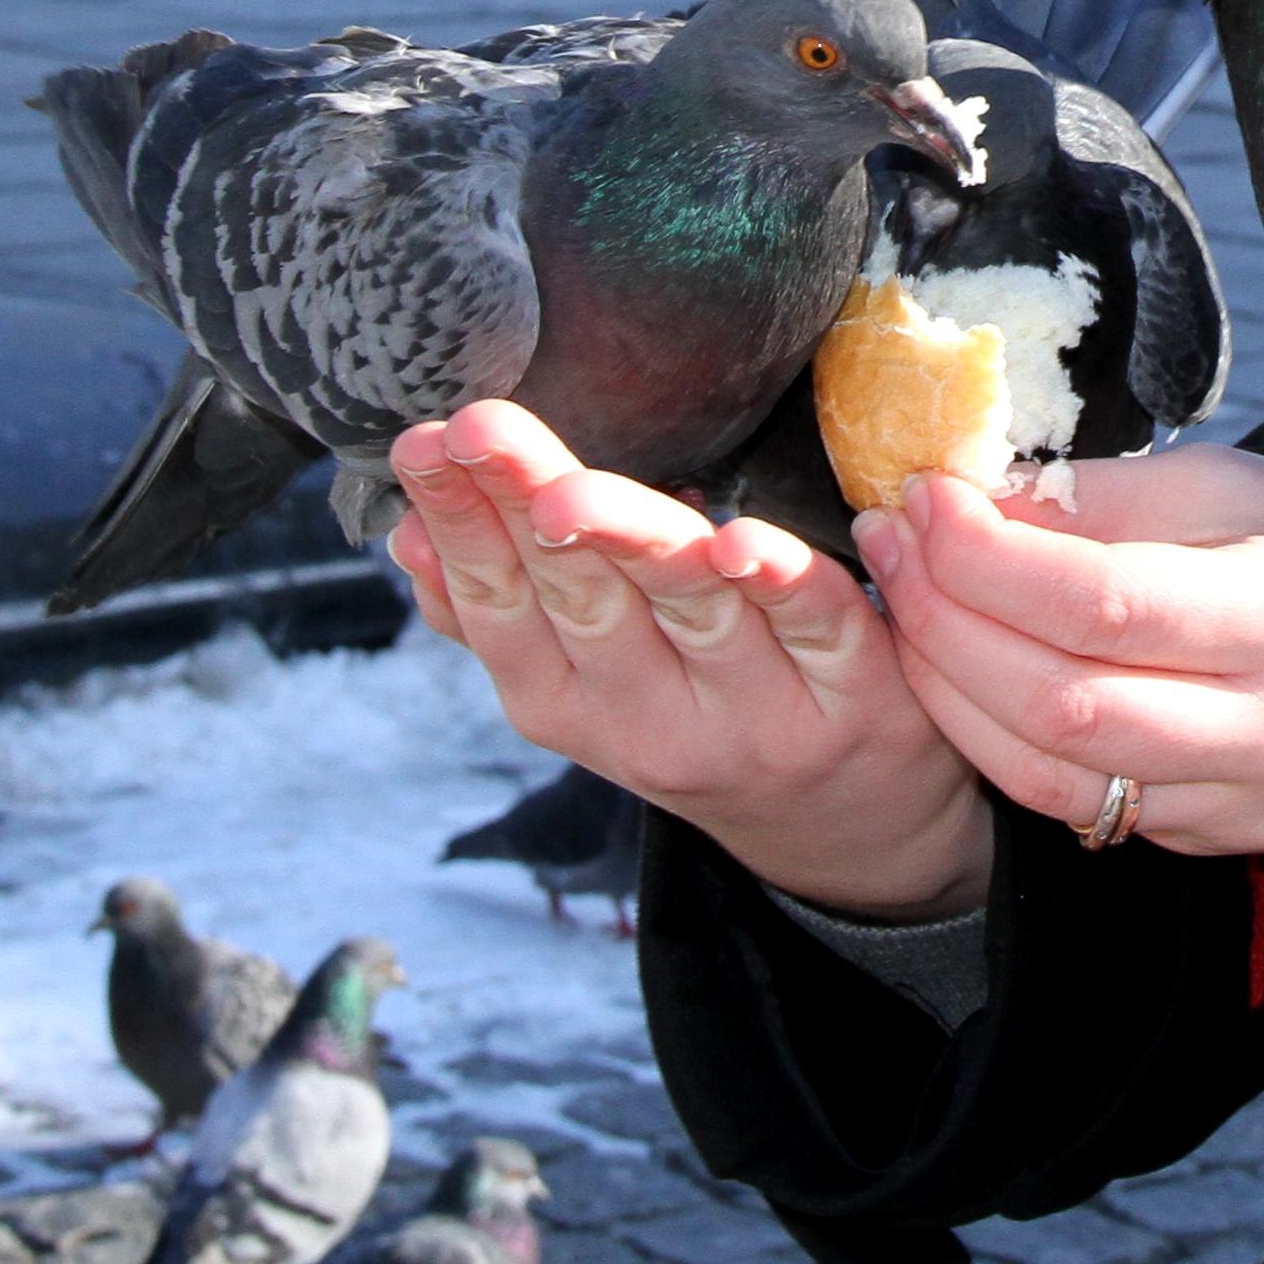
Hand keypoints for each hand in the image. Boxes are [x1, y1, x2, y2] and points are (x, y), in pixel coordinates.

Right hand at [389, 403, 993, 918]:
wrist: (853, 832)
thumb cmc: (703, 719)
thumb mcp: (592, 692)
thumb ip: (508, 617)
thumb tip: (408, 534)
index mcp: (580, 713)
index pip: (504, 614)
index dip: (462, 531)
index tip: (425, 447)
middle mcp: (658, 723)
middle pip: (583, 601)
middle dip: (522, 509)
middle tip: (476, 430)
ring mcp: (760, 710)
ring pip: (686, 605)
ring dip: (626, 537)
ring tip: (568, 489)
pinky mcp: (856, 690)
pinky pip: (814, 622)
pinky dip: (776, 581)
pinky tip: (738, 541)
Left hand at [862, 447, 1263, 860]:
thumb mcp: (1244, 485)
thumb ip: (1112, 498)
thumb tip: (976, 503)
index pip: (1111, 605)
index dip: (992, 558)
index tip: (926, 497)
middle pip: (1066, 704)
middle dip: (948, 622)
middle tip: (891, 543)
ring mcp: (1247, 807)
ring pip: (1055, 777)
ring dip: (951, 691)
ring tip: (907, 603)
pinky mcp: (1213, 845)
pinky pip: (1079, 807)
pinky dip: (999, 738)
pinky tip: (965, 671)